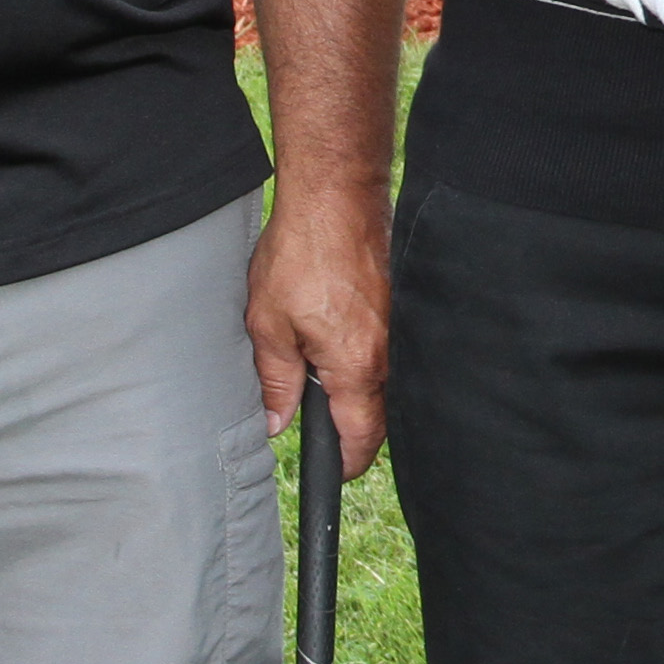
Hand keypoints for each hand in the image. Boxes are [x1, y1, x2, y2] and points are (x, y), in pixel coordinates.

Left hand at [245, 185, 392, 476]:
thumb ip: (275, 381)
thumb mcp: (268, 325)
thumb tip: (278, 422)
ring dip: (349, 384)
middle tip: (307, 411)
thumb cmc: (301, 254)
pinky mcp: (395, 304)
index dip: (343, 463)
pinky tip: (328, 329)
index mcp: (355, 367)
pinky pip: (380, 346)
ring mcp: (395, 327)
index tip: (327, 468)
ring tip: (310, 361)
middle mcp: (385, 353)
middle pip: (374, 413)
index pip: (363, 440)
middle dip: (345, 424)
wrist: (336, 196)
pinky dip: (357, 352)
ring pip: (376, 379)